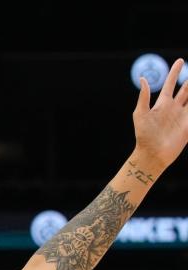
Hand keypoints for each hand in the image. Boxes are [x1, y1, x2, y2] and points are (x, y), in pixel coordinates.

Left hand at [133, 57, 187, 171]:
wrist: (152, 154)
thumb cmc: (144, 135)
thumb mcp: (141, 114)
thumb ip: (143, 96)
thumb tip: (143, 78)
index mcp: (162, 104)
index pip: (170, 84)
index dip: (175, 72)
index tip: (180, 60)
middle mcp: (174, 108)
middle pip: (186, 89)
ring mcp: (183, 116)